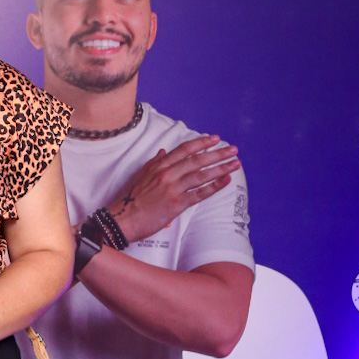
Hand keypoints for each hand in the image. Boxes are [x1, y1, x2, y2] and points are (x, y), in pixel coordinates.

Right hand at [109, 136, 238, 243]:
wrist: (123, 219)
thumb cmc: (130, 199)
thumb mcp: (140, 175)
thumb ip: (154, 162)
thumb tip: (164, 152)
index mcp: (158, 165)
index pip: (184, 150)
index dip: (201, 143)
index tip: (215, 139)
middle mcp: (167, 174)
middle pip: (197, 160)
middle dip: (217, 154)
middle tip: (233, 150)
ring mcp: (173, 188)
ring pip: (201, 175)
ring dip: (221, 168)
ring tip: (235, 164)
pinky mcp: (177, 204)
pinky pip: (200, 193)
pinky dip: (214, 186)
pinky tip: (225, 181)